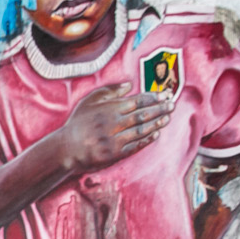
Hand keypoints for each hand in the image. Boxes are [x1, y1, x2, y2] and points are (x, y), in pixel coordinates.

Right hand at [51, 83, 170, 173]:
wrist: (67, 148)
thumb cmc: (78, 123)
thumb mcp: (90, 101)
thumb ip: (110, 91)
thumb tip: (129, 84)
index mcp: (110, 109)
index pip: (138, 101)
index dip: (154, 97)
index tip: (165, 94)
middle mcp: (114, 124)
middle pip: (143, 114)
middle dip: (160, 109)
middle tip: (172, 105)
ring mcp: (116, 140)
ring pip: (142, 129)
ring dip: (157, 123)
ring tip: (167, 118)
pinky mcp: (115, 154)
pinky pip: (136, 145)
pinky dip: (147, 139)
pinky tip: (156, 134)